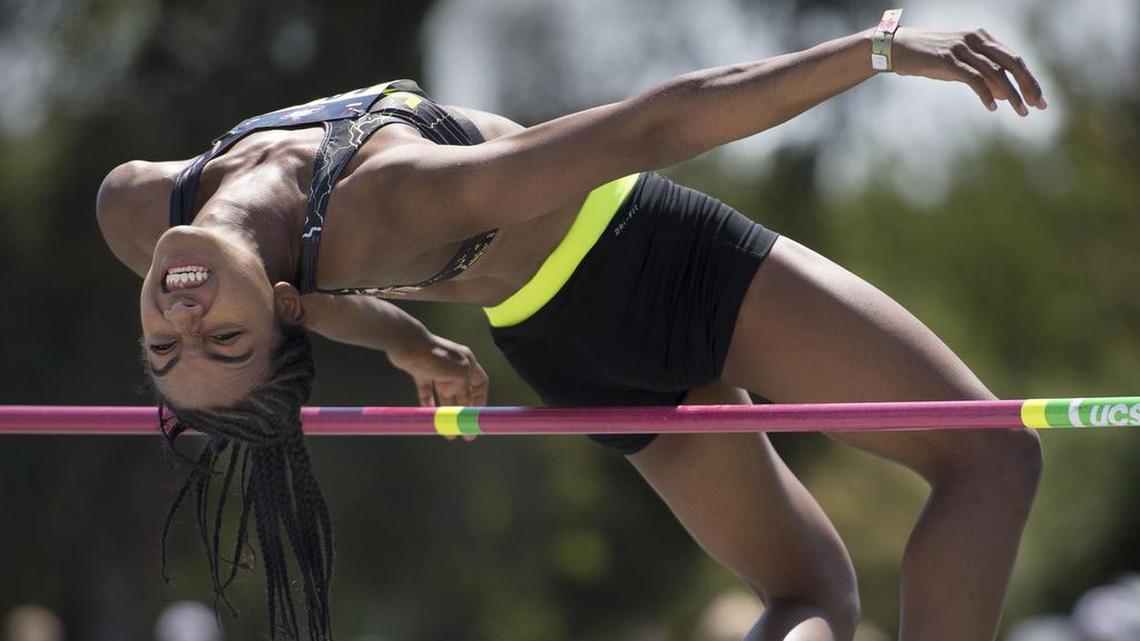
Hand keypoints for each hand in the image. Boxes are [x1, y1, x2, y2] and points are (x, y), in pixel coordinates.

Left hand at [387, 334, 488, 440]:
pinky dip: (428, 402)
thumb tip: (467, 407)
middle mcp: (454, 365)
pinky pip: (427, 390)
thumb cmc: (435, 356)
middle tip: (461, 430)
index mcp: (467, 362)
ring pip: (444, 393)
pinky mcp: (421, 371)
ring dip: (446, 411)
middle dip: (462, 411)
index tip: (476, 417)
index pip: (480, 383)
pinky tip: (429, 414)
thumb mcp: (458, 374)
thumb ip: (465, 391)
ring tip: (445, 429)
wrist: (407, 343)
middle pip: (462, 392)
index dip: (480, 400)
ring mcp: (437, 368)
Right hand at [891, 27, 1045, 115]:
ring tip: (1021, 111)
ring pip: (996, 72)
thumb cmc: (928, 58)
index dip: (1029, 79)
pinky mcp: (948, 59)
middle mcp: (976, 39)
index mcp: (982, 37)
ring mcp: (962, 48)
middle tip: (1039, 105)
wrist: (897, 49)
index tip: (1038, 99)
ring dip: (1011, 93)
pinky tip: (992, 108)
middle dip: (1028, 85)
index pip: (1014, 59)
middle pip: (1012, 62)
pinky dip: (985, 93)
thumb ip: (983, 77)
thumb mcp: (960, 67)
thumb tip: (1006, 95)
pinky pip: (973, 78)